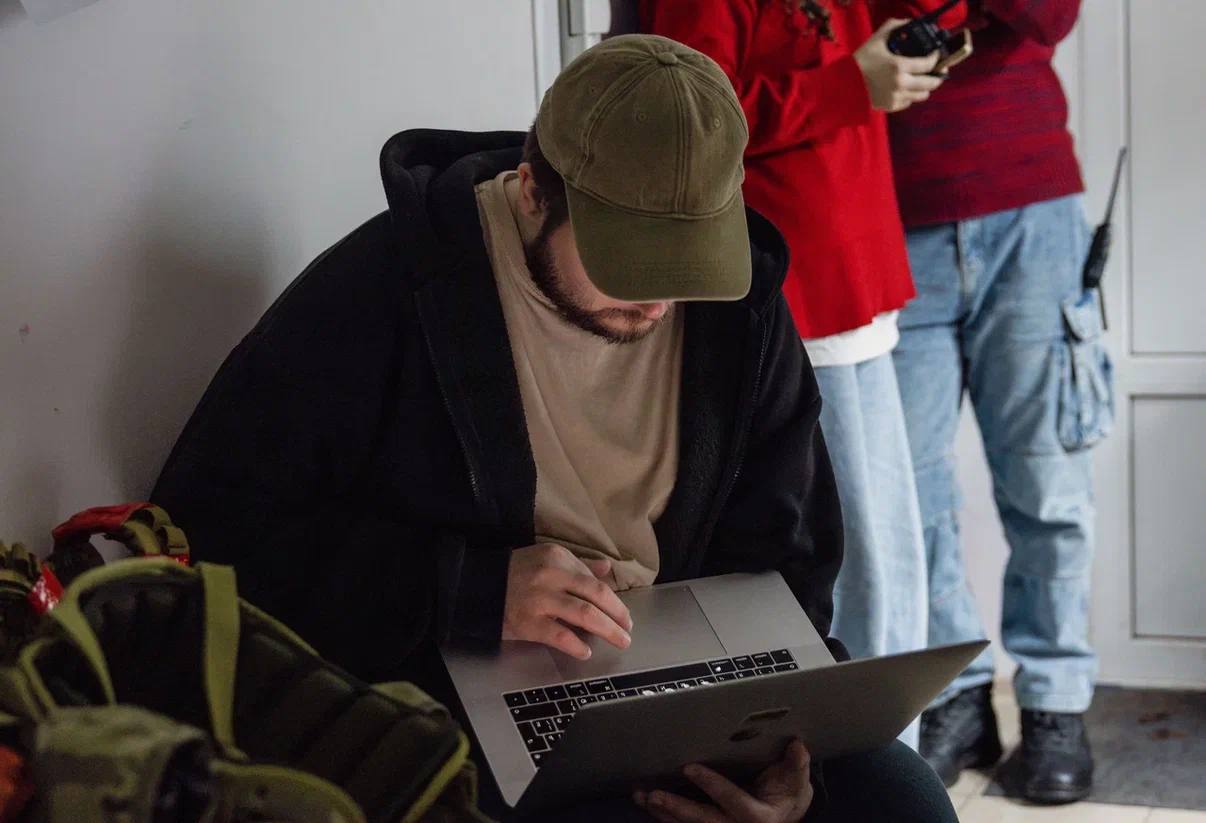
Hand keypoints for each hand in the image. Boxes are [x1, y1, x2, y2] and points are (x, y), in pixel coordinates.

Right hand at [501, 543, 632, 658]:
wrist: (477, 587)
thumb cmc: (515, 573)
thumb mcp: (546, 559)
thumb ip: (577, 564)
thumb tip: (606, 569)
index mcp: (557, 558)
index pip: (594, 580)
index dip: (613, 599)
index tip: (622, 613)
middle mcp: (551, 576)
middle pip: (597, 595)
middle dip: (618, 614)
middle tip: (629, 629)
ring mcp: (539, 600)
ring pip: (585, 615)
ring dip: (608, 630)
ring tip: (620, 640)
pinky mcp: (528, 622)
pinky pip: (560, 635)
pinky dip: (577, 645)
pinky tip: (586, 651)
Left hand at [633, 739, 812, 822]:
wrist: (783, 814)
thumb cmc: (786, 792)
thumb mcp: (795, 780)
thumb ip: (795, 765)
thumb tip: (798, 746)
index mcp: (759, 817)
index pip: (734, 802)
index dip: (712, 786)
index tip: (690, 768)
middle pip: (704, 821)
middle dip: (677, 809)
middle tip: (654, 795)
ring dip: (663, 814)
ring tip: (643, 797)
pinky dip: (663, 816)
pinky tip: (644, 802)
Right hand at [853, 19, 944, 111]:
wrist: (845, 85)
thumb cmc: (860, 61)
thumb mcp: (876, 39)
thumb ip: (894, 27)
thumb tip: (909, 23)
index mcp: (899, 66)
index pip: (928, 64)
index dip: (936, 58)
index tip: (936, 55)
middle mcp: (901, 83)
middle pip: (931, 83)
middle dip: (938, 77)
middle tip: (938, 72)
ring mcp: (897, 97)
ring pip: (922, 95)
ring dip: (925, 88)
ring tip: (922, 82)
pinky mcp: (891, 106)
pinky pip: (908, 102)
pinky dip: (909, 96)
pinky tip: (905, 89)